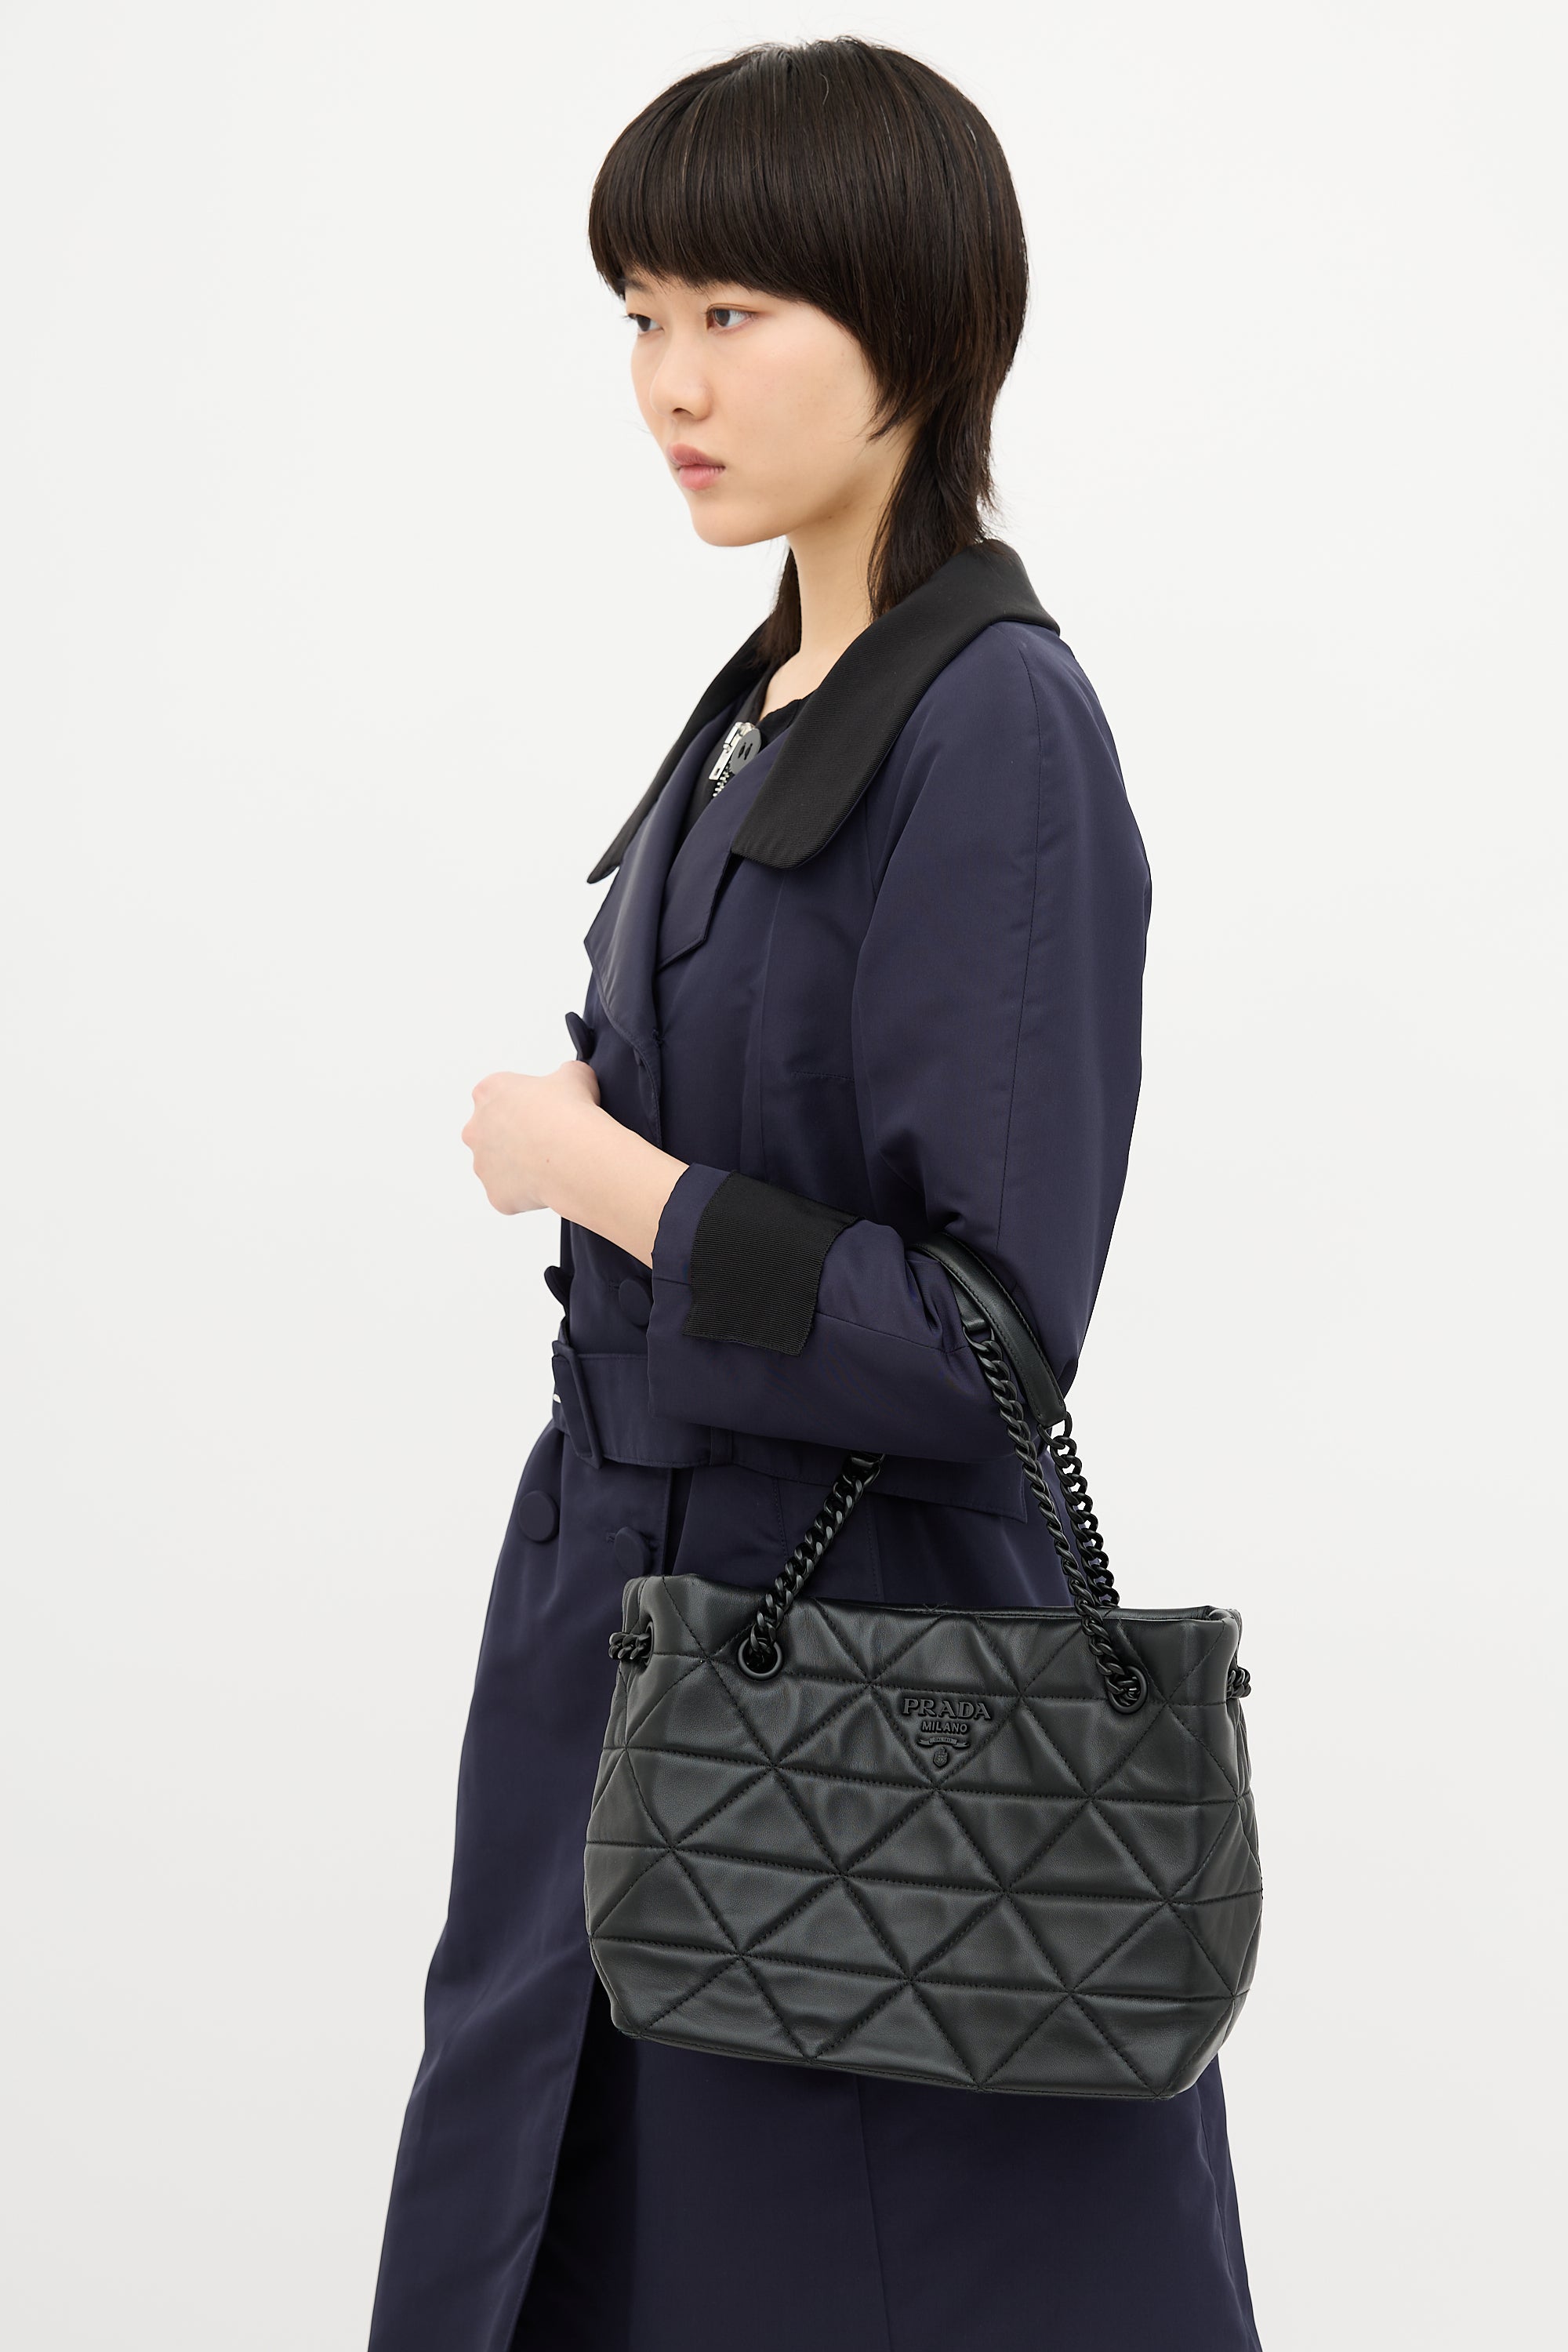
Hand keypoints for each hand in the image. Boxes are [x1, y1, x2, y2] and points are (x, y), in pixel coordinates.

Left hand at [462, 1060, 602, 1214]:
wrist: (573, 1155)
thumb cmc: (570, 1112)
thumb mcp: (575, 1075)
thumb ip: (565, 1073)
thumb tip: (570, 1078)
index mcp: (489, 1091)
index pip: (500, 1095)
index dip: (525, 1104)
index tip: (545, 1111)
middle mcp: (476, 1128)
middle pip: (491, 1132)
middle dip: (514, 1136)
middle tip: (546, 1140)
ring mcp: (482, 1164)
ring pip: (498, 1166)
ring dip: (518, 1165)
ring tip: (551, 1164)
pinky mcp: (495, 1194)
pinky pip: (509, 1193)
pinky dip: (527, 1192)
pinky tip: (550, 1183)